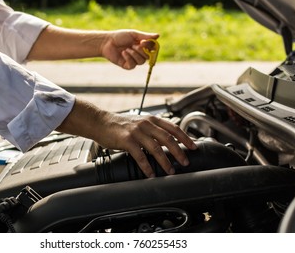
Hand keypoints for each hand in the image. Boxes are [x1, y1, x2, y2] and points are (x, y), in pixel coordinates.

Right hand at [57, 98, 196, 177]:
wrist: (101, 122)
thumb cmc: (120, 125)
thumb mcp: (140, 123)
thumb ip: (153, 130)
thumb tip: (167, 141)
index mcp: (152, 120)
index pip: (173, 128)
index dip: (185, 138)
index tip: (193, 147)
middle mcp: (146, 124)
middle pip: (168, 138)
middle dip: (179, 152)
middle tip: (185, 162)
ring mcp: (137, 132)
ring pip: (156, 148)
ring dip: (165, 161)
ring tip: (170, 171)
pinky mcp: (127, 140)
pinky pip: (140, 155)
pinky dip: (147, 166)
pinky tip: (151, 173)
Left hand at [101, 29, 158, 69]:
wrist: (107, 42)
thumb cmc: (120, 37)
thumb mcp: (133, 34)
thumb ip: (146, 36)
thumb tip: (158, 35)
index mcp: (142, 45)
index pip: (153, 49)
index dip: (150, 47)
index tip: (143, 42)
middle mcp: (139, 53)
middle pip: (148, 56)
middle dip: (141, 50)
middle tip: (133, 45)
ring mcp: (133, 60)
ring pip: (141, 62)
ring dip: (134, 54)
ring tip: (127, 49)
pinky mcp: (127, 65)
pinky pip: (133, 65)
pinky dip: (129, 58)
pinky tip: (123, 53)